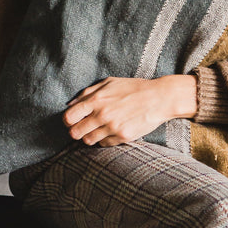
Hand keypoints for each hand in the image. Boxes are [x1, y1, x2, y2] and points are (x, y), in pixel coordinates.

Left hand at [63, 75, 198, 146]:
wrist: (159, 98)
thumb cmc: (133, 88)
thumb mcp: (109, 83)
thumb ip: (87, 93)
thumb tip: (71, 104)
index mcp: (96, 100)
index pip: (69, 117)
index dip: (68, 121)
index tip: (73, 120)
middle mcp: (102, 115)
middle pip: (75, 133)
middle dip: (77, 131)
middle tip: (83, 128)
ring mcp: (112, 127)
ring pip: (88, 141)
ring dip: (90, 137)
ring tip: (98, 130)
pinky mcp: (123, 137)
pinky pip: (104, 144)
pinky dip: (104, 140)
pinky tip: (111, 132)